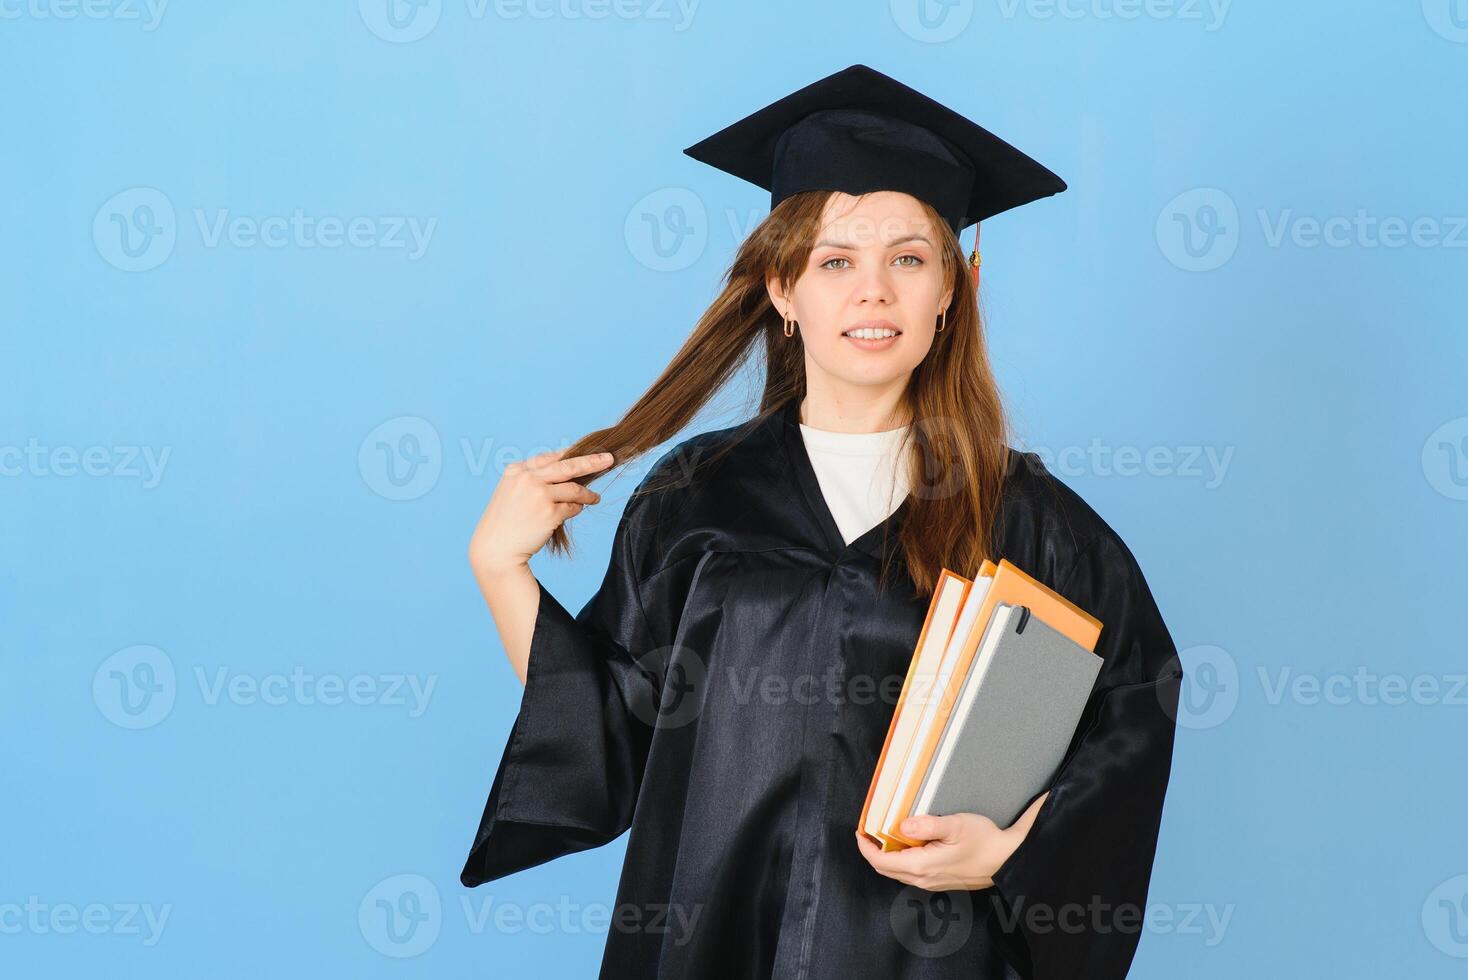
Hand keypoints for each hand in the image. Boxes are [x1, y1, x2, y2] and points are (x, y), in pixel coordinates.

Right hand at [468, 448, 613, 578]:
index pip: (550, 457)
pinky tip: (577, 511)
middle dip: (592, 462)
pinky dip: (577, 509)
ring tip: (594, 498)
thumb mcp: (511, 492)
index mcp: (517, 470)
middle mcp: (527, 479)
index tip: (588, 452)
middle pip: (568, 466)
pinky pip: (572, 507)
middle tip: (609, 459)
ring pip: (574, 489)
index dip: (570, 455)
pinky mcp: (549, 513)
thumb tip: (565, 472)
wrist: (495, 549)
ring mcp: (539, 495)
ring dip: (587, 494)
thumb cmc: (505, 523)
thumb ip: (532, 479)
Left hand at [854, 791, 1048, 891]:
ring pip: (898, 872)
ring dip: (886, 856)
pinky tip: (907, 844)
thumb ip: (925, 825)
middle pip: (885, 869)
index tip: (859, 831)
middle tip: (867, 831)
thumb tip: (900, 827)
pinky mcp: (940, 882)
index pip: (881, 861)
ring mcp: (932, 883)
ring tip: (884, 835)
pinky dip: (900, 860)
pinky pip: (911, 874)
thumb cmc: (984, 841)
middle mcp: (923, 879)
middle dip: (872, 851)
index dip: (865, 847)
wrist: (1007, 860)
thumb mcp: (954, 825)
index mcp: (921, 866)